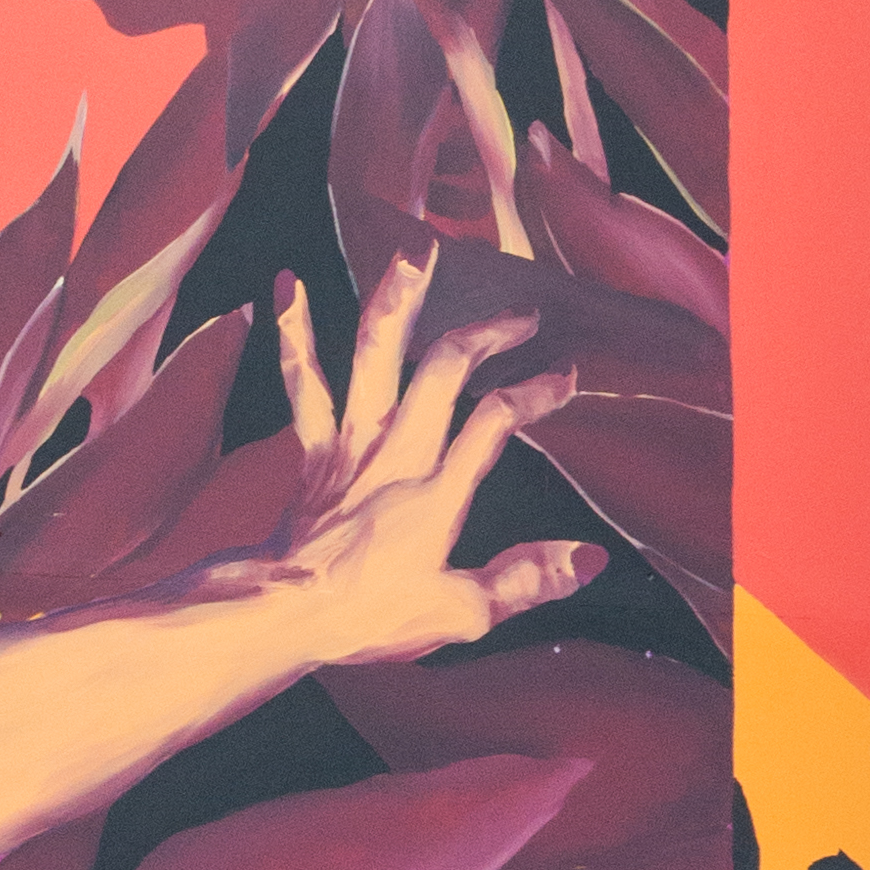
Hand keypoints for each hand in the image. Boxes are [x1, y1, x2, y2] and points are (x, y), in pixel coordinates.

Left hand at [257, 249, 607, 675]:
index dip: (535, 392)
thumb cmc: (366, 618)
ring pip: (374, 356)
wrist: (279, 614)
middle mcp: (394, 454)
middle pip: (444, 369)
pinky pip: (304, 382)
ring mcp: (350, 445)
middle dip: (487, 333)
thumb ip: (525, 581)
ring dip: (396, 300)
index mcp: (436, 491)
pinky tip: (282, 286)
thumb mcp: (459, 612)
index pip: (496, 422)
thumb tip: (591, 558)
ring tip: (415, 250)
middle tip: (524, 313)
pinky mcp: (314, 449)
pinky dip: (292, 334)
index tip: (566, 376)